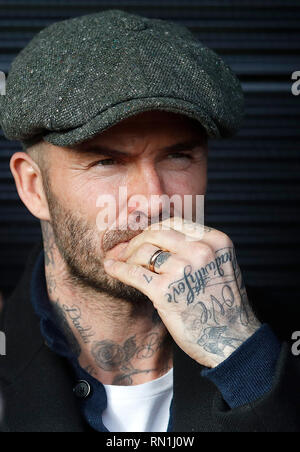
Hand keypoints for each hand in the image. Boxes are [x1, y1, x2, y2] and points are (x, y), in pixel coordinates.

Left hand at [104, 218, 260, 367]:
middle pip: (155, 233)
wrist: (232, 340)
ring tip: (122, 263)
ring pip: (143, 251)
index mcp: (215, 241)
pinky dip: (118, 269)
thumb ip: (196, 248)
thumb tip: (160, 236)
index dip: (152, 230)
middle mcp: (201, 251)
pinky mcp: (166, 292)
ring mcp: (183, 270)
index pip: (174, 223)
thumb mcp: (219, 264)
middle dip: (137, 241)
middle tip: (127, 251)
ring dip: (128, 257)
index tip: (142, 238)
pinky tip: (111, 268)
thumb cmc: (222, 304)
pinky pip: (134, 273)